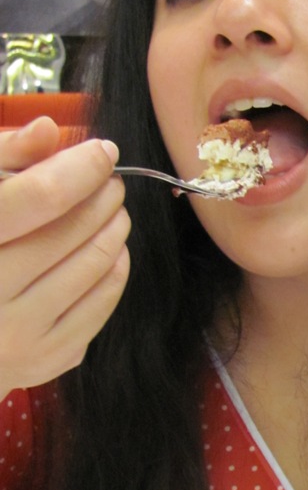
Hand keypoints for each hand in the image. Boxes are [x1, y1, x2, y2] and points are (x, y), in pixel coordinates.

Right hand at [0, 117, 130, 398]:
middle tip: (112, 183)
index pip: (39, 198)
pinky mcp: (44, 360)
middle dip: (102, 199)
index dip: (80, 169)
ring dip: (114, 231)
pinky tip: (111, 250)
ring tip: (115, 212)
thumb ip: (3, 158)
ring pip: (93, 269)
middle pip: (71, 233)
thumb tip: (49, 129)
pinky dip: (114, 271)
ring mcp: (18, 334)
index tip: (104, 152)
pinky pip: (100, 307)